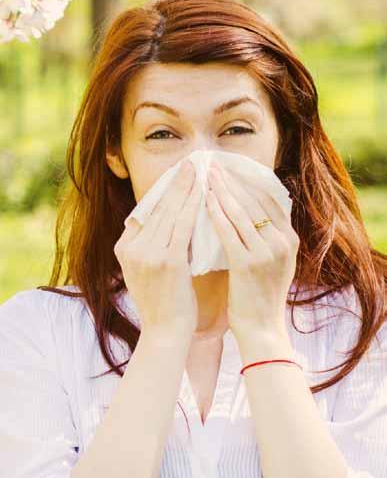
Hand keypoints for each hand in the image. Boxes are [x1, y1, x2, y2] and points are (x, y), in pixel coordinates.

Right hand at [114, 159, 202, 336]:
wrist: (165, 333)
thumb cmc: (164, 302)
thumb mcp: (146, 270)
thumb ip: (151, 245)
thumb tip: (167, 220)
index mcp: (123, 248)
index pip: (145, 212)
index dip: (164, 192)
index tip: (178, 175)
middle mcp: (131, 248)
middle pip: (157, 208)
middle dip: (175, 184)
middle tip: (190, 163)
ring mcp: (146, 254)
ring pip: (170, 213)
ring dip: (186, 189)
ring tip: (199, 170)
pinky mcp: (165, 261)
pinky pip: (182, 227)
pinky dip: (193, 208)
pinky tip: (204, 194)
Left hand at [204, 161, 298, 336]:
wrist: (261, 329)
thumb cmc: (259, 294)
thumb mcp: (272, 260)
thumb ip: (266, 235)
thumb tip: (247, 206)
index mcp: (290, 239)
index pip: (269, 198)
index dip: (248, 180)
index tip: (230, 165)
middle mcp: (283, 243)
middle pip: (254, 201)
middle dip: (232, 180)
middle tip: (213, 163)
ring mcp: (267, 253)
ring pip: (240, 212)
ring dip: (221, 191)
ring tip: (205, 175)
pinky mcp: (248, 265)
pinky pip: (227, 232)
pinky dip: (214, 214)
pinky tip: (202, 201)